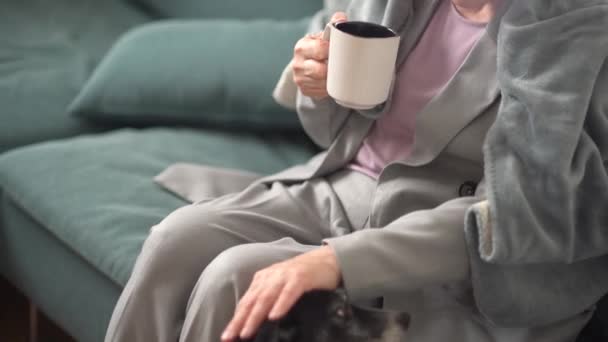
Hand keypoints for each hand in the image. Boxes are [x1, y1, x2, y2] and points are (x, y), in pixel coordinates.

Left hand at [221, 246, 341, 340]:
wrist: (327, 260)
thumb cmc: (303, 277)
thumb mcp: (280, 287)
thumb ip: (268, 300)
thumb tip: (254, 324)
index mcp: (263, 279)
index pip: (245, 302)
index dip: (235, 319)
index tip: (226, 336)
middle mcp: (270, 276)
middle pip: (251, 301)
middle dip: (238, 320)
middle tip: (228, 337)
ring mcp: (285, 276)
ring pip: (266, 297)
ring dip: (255, 316)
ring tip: (246, 332)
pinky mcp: (301, 277)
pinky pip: (289, 292)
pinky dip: (281, 304)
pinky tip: (274, 316)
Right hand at [292, 12, 347, 98]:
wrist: (305, 64)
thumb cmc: (317, 49)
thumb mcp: (322, 37)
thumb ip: (332, 27)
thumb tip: (342, 19)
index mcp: (301, 47)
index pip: (321, 49)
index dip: (333, 51)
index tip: (339, 52)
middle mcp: (297, 64)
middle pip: (321, 71)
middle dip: (333, 69)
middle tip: (341, 65)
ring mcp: (300, 79)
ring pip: (324, 84)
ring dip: (333, 80)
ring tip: (337, 72)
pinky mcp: (305, 90)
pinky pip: (322, 92)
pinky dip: (330, 88)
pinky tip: (331, 81)